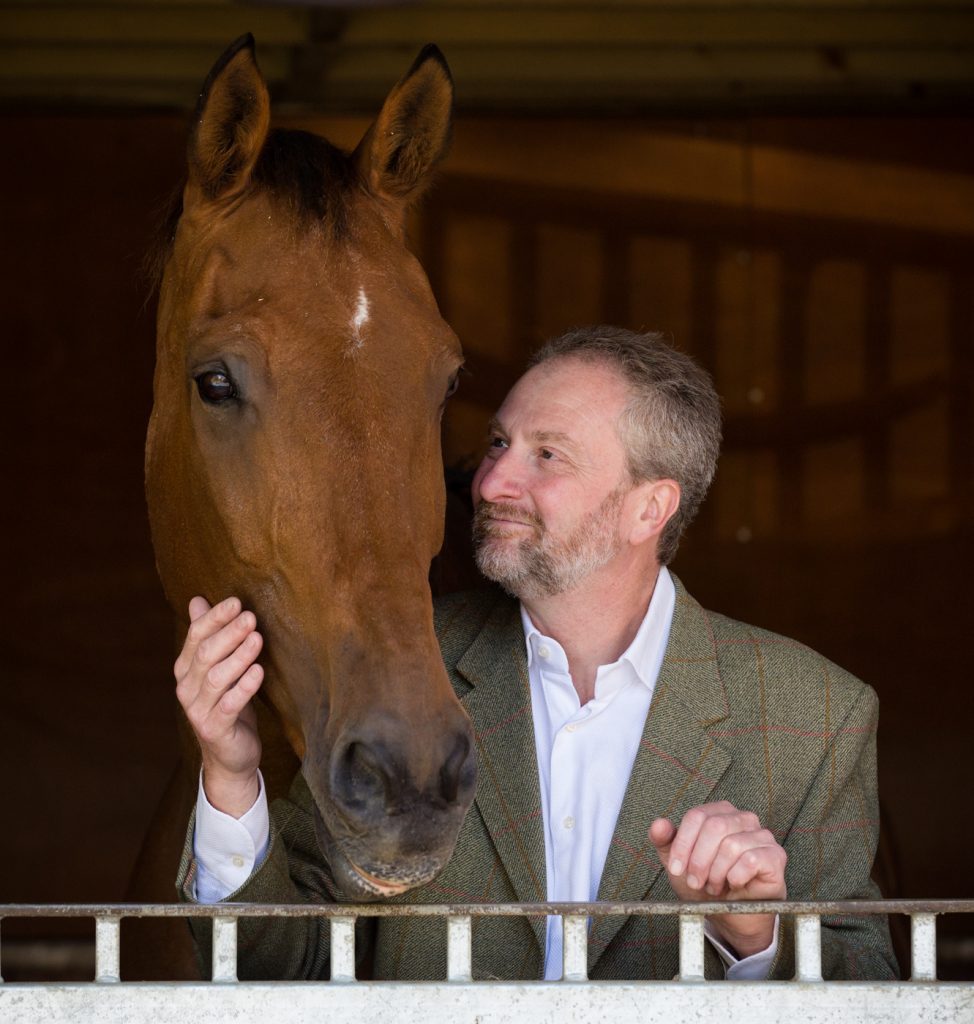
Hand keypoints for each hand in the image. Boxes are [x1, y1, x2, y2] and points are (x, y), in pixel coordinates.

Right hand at [174, 596, 264, 816]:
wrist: (231, 756)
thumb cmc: (228, 703)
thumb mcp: (219, 667)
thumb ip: (207, 635)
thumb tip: (197, 599)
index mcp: (185, 669)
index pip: (195, 637)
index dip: (215, 618)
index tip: (236, 602)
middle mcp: (186, 688)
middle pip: (205, 655)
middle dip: (228, 633)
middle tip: (251, 617)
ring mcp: (198, 710)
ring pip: (216, 678)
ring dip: (238, 657)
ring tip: (257, 639)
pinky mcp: (214, 729)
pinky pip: (230, 704)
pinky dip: (244, 687)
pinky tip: (259, 671)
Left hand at [649, 801, 786, 958]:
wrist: (732, 914)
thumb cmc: (706, 883)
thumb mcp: (679, 863)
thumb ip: (665, 842)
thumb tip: (658, 824)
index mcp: (719, 813)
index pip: (697, 816)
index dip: (683, 844)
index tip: (676, 869)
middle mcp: (743, 818)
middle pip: (715, 827)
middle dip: (699, 860)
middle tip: (696, 881)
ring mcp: (762, 836)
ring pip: (732, 845)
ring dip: (717, 872)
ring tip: (715, 885)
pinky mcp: (775, 856)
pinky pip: (752, 860)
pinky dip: (736, 876)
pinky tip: (733, 884)